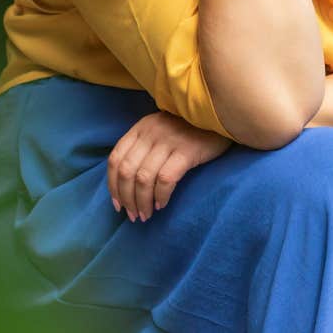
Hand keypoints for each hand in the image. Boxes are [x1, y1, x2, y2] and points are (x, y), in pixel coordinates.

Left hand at [107, 110, 232, 222]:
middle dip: (126, 198)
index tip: (118, 204)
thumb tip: (127, 183)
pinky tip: (162, 204)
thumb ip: (143, 147)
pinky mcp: (187, 151)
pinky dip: (160, 196)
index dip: (112, 185)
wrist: (219, 117)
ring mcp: (168, 141)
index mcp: (140, 128)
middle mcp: (150, 133)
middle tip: (133, 215)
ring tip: (146, 215)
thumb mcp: (160, 131)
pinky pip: (166, 179)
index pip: (115, 159)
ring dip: (142, 201)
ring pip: (144, 178)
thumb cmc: (189, 129)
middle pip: (127, 171)